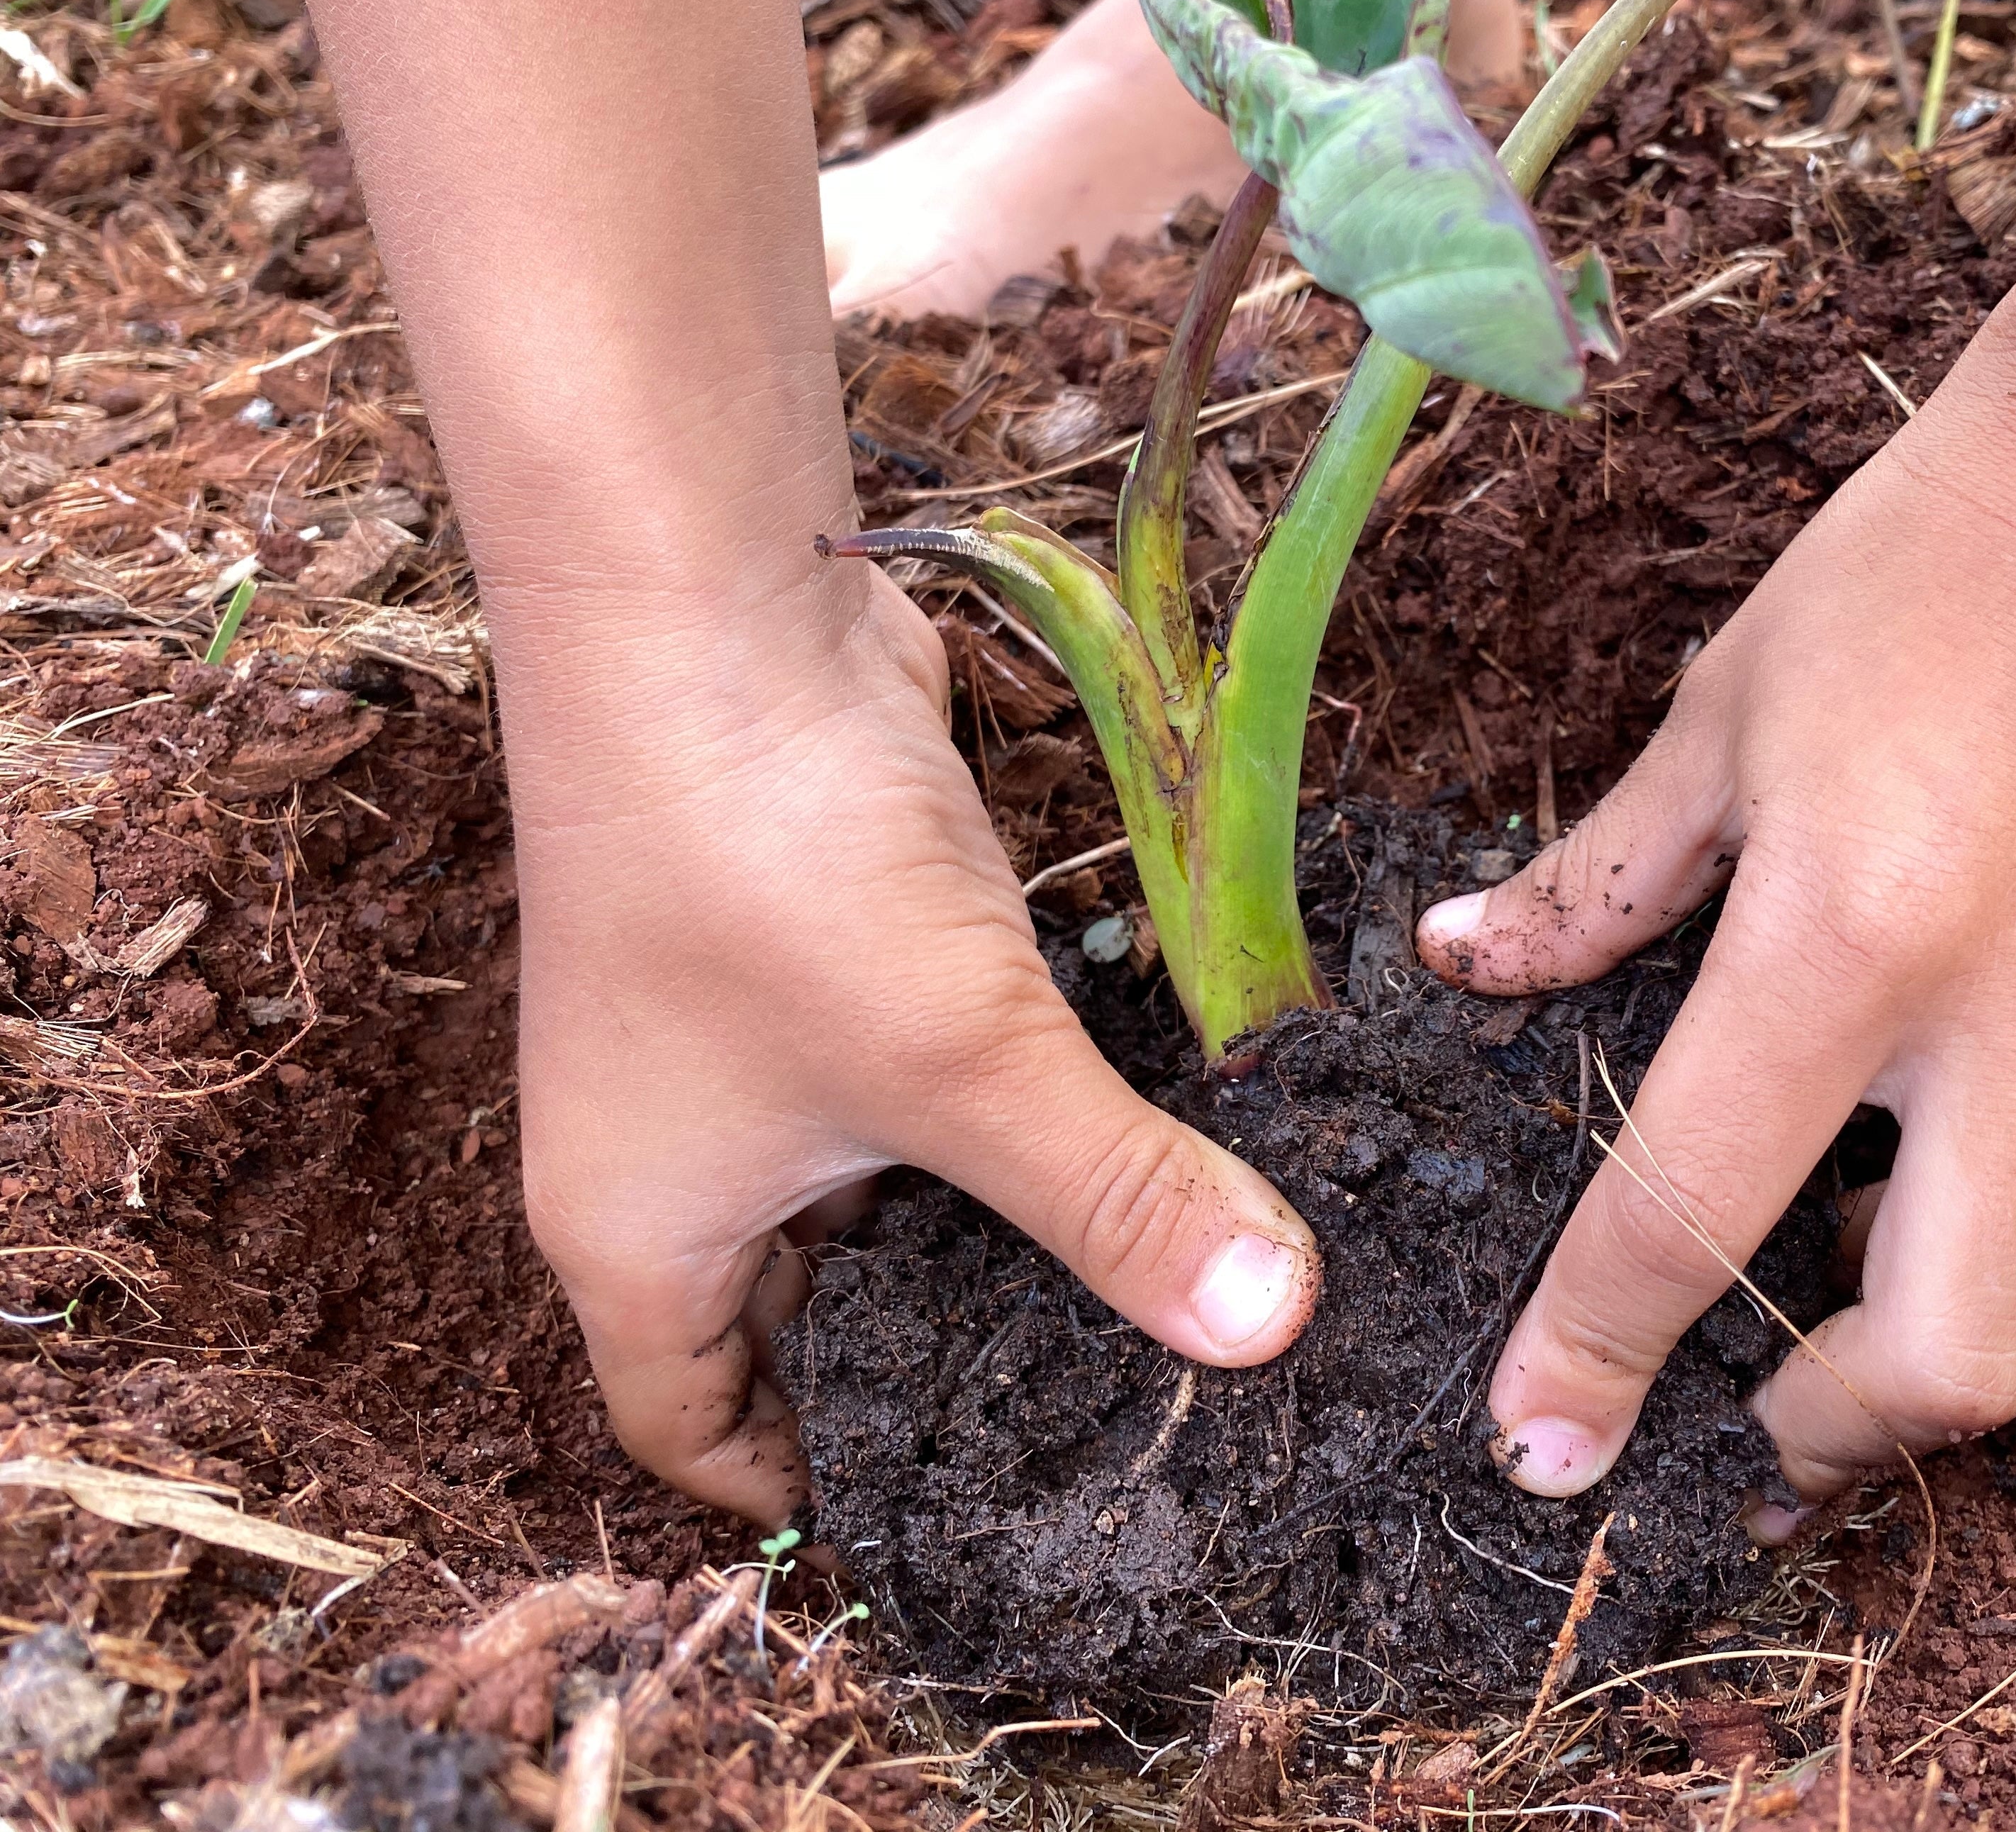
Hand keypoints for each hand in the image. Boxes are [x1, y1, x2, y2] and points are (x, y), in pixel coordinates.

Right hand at [511, 563, 1317, 1522]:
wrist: (709, 612)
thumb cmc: (778, 871)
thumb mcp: (964, 1064)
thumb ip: (1115, 1200)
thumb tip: (1266, 1328)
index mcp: (637, 1232)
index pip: (690, 1425)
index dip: (805, 1485)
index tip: (950, 1514)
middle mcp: (671, 1147)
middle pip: (793, 1307)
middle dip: (927, 1350)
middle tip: (1096, 1395)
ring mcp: (738, 1035)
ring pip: (866, 1178)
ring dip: (980, 1211)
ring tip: (1136, 1271)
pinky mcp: (814, 940)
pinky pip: (906, 1068)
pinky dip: (992, 1101)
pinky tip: (1113, 1119)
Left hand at [1417, 353, 2015, 1507]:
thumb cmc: (1922, 565)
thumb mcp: (1725, 708)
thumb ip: (1598, 876)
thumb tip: (1460, 958)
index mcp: (1840, 929)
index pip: (1689, 1210)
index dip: (1591, 1356)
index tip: (1541, 1446)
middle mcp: (2010, 1013)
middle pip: (1945, 1364)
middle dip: (1829, 1432)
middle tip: (1753, 1410)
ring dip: (1942, 1345)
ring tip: (1856, 1285)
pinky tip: (1966, 1175)